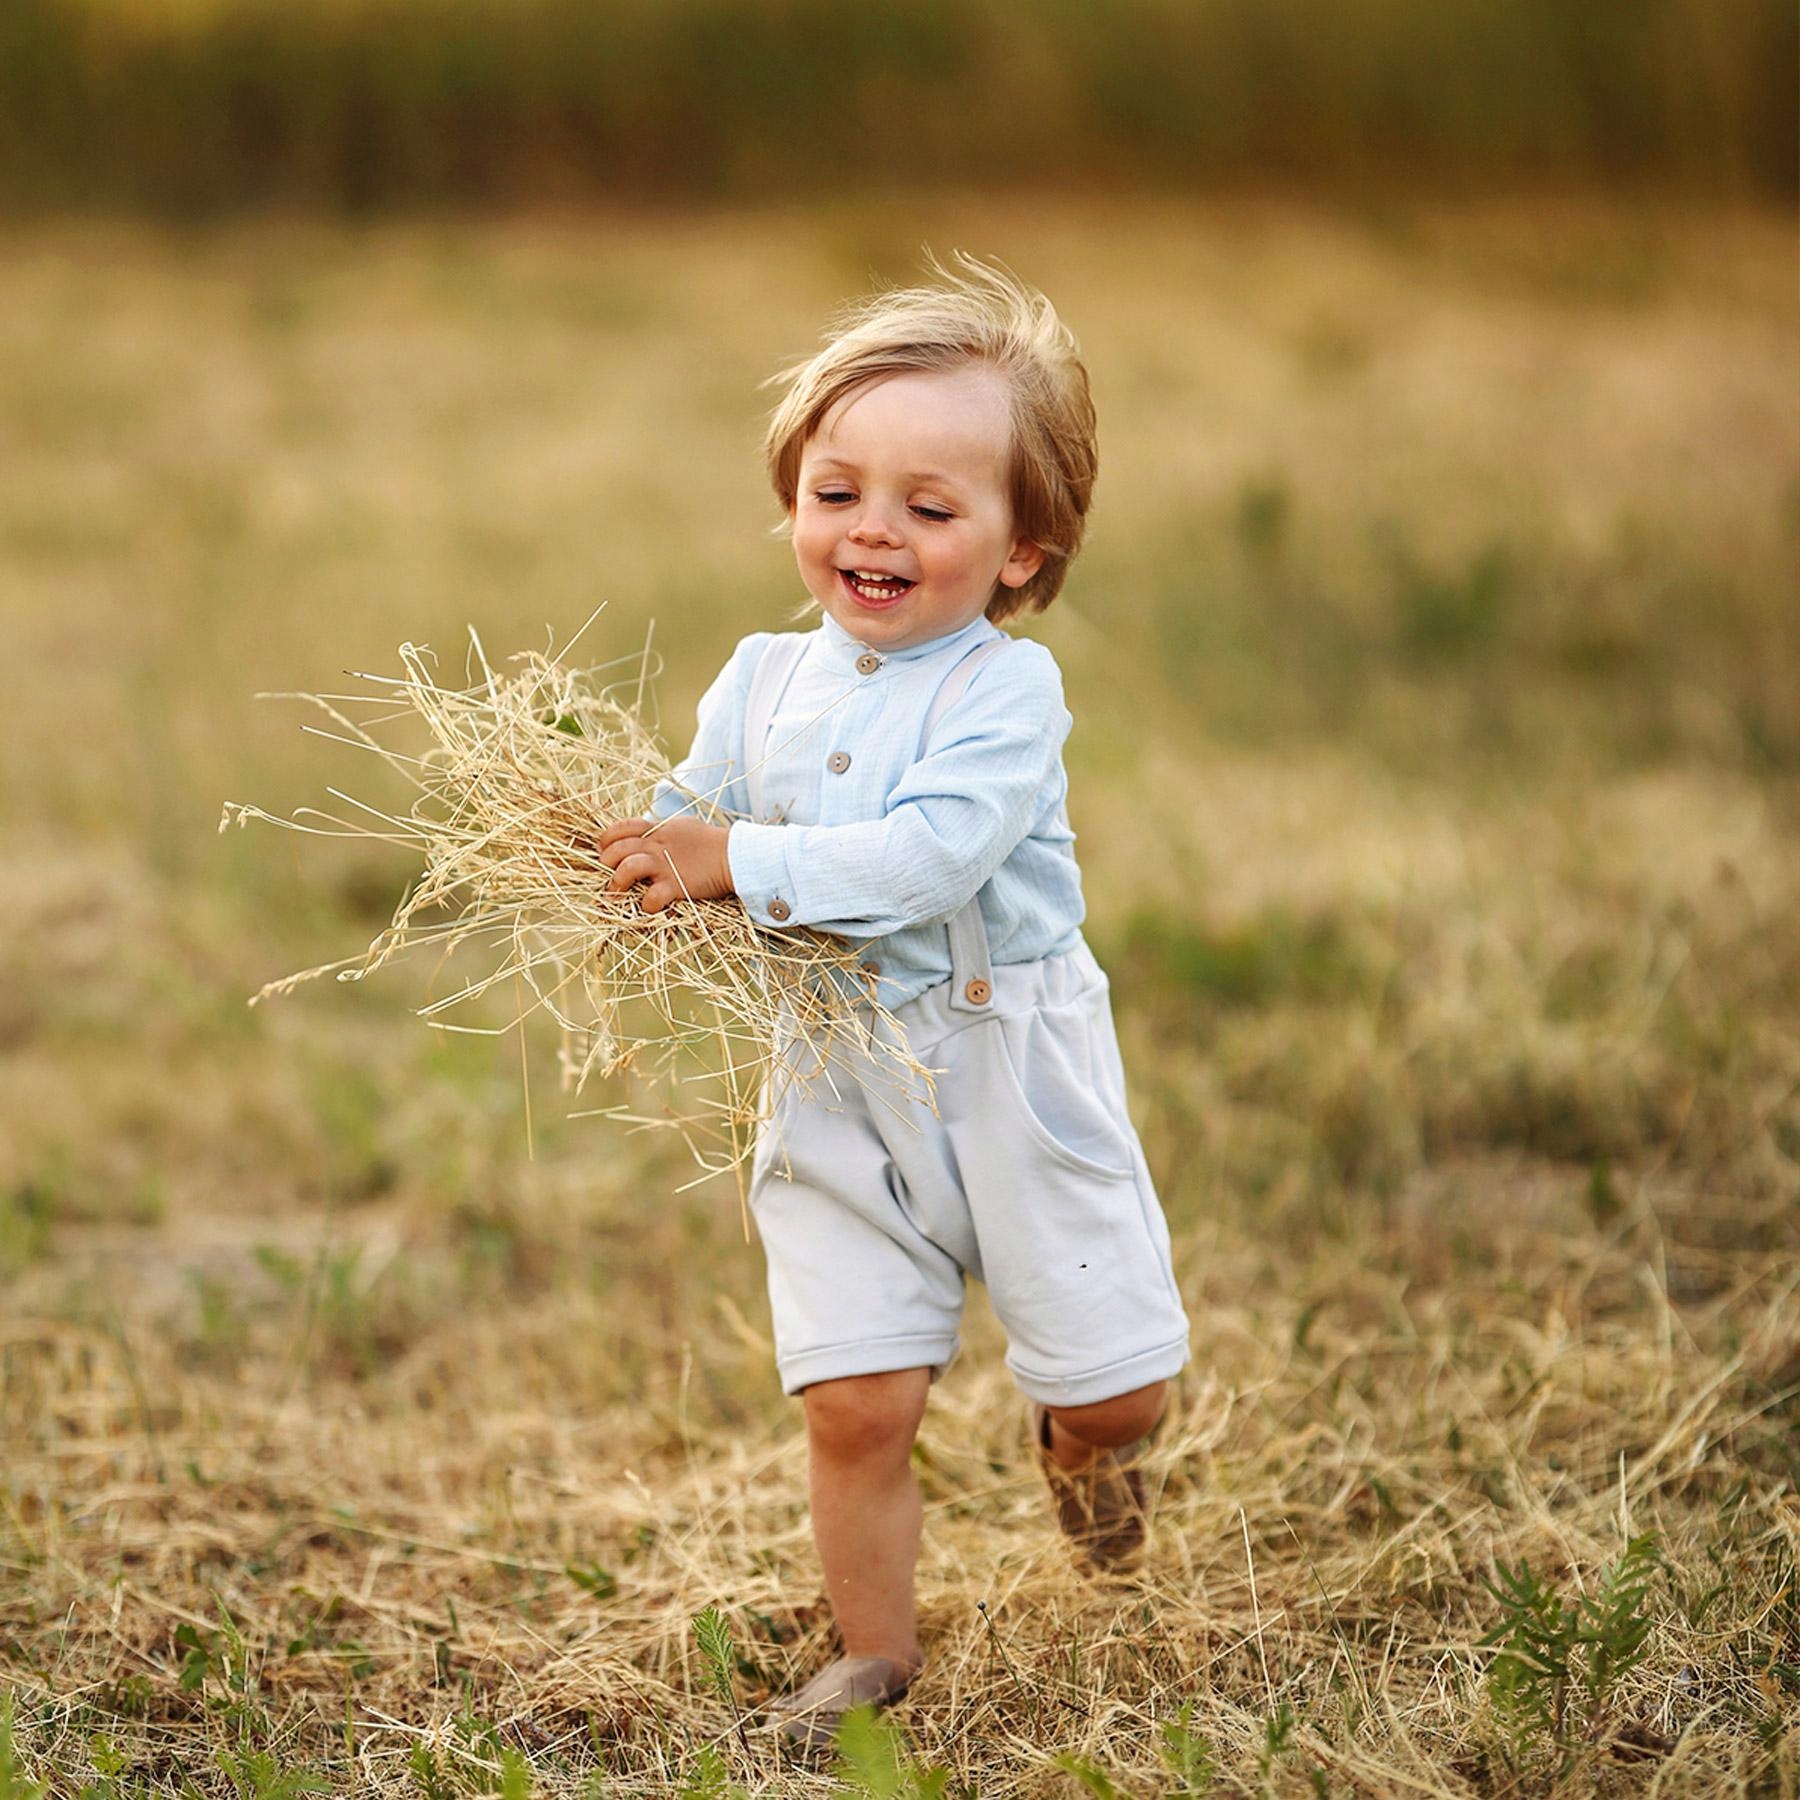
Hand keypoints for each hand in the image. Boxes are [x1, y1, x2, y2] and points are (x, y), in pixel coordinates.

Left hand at [596, 816, 734, 911]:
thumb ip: (662, 830)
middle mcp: (656, 846)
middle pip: (617, 848)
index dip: (606, 839)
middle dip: (605, 862)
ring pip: (627, 869)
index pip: (621, 827)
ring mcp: (664, 865)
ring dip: (616, 883)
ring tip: (614, 894)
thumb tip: (649, 831)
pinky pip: (651, 897)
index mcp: (657, 830)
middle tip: (608, 874)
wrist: (734, 855)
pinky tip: (648, 907)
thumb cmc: (711, 841)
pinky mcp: (675, 885)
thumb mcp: (683, 827)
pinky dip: (645, 905)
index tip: (604, 850)